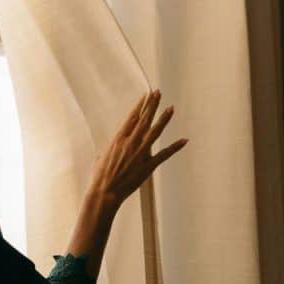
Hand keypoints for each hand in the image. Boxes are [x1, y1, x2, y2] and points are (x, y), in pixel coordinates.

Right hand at [87, 90, 187, 209]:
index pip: (132, 117)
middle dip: (152, 105)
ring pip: (155, 132)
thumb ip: (108, 150)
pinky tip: (184, 140)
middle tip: (158, 93)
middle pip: (144, 120)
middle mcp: (130, 143)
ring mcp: (140, 153)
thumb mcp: (101, 157)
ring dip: (164, 119)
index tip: (146, 95)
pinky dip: (175, 147)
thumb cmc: (100, 176)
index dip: (140, 105)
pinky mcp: (148, 165)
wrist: (105, 191)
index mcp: (118, 139)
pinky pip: (164, 154)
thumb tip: (107, 151)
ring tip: (171, 108)